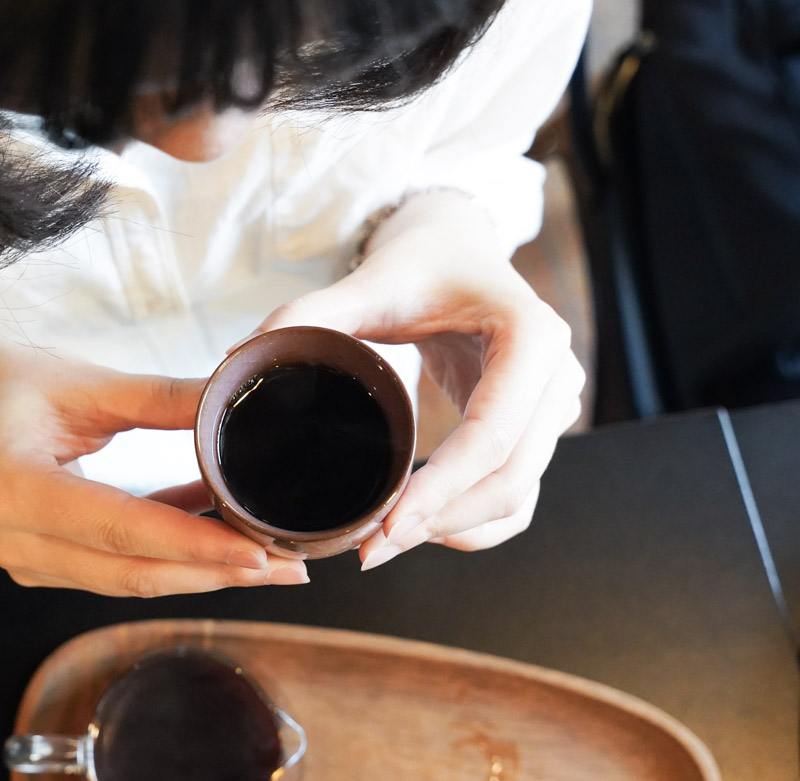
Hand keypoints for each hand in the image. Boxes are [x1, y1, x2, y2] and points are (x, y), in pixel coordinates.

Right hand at [0, 343, 308, 595]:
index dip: (195, 544)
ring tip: (271, 557)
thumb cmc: (6, 380)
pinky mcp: (41, 564)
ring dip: (201, 570)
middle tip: (292, 567)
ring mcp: (25, 560)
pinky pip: (117, 570)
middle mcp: (15, 539)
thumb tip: (235, 402)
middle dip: (216, 572)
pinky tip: (221, 536)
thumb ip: (161, 398)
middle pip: (132, 571)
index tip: (262, 552)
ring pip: (129, 580)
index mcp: (16, 487)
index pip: (121, 528)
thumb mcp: (85, 379)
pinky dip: (170, 556)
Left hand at [246, 195, 584, 567]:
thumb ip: (310, 313)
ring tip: (383, 544)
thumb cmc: (419, 263)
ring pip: (517, 497)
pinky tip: (419, 531)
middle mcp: (556, 376)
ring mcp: (553, 408)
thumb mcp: (368, 281)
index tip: (385, 527)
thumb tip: (243, 355)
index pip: (492, 434)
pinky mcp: (535, 431)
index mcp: (530, 335)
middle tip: (370, 550)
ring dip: (454, 531)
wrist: (456, 251)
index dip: (442, 490)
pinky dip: (471, 523)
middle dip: (441, 522)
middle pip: (512, 479)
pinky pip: (516, 497)